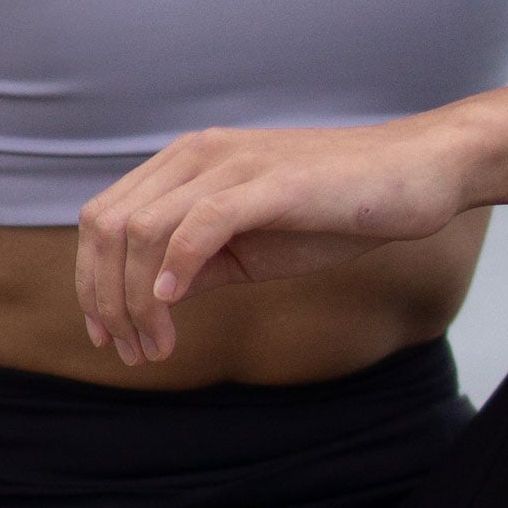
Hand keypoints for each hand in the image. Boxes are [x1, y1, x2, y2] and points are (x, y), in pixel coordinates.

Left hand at [75, 115, 476, 363]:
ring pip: (144, 229)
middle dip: (105, 299)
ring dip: (138, 300)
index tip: (109, 337)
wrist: (415, 175)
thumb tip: (154, 298)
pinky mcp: (270, 182)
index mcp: (188, 165)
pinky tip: (174, 305)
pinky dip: (176, 266)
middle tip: (131, 352)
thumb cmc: (338, 210)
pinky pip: (199, 222)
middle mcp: (198, 155)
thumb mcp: (254, 244)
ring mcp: (232, 164)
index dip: (91, 282)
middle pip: (109, 225)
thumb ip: (201, 262)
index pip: (105, 218)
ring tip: (157, 346)